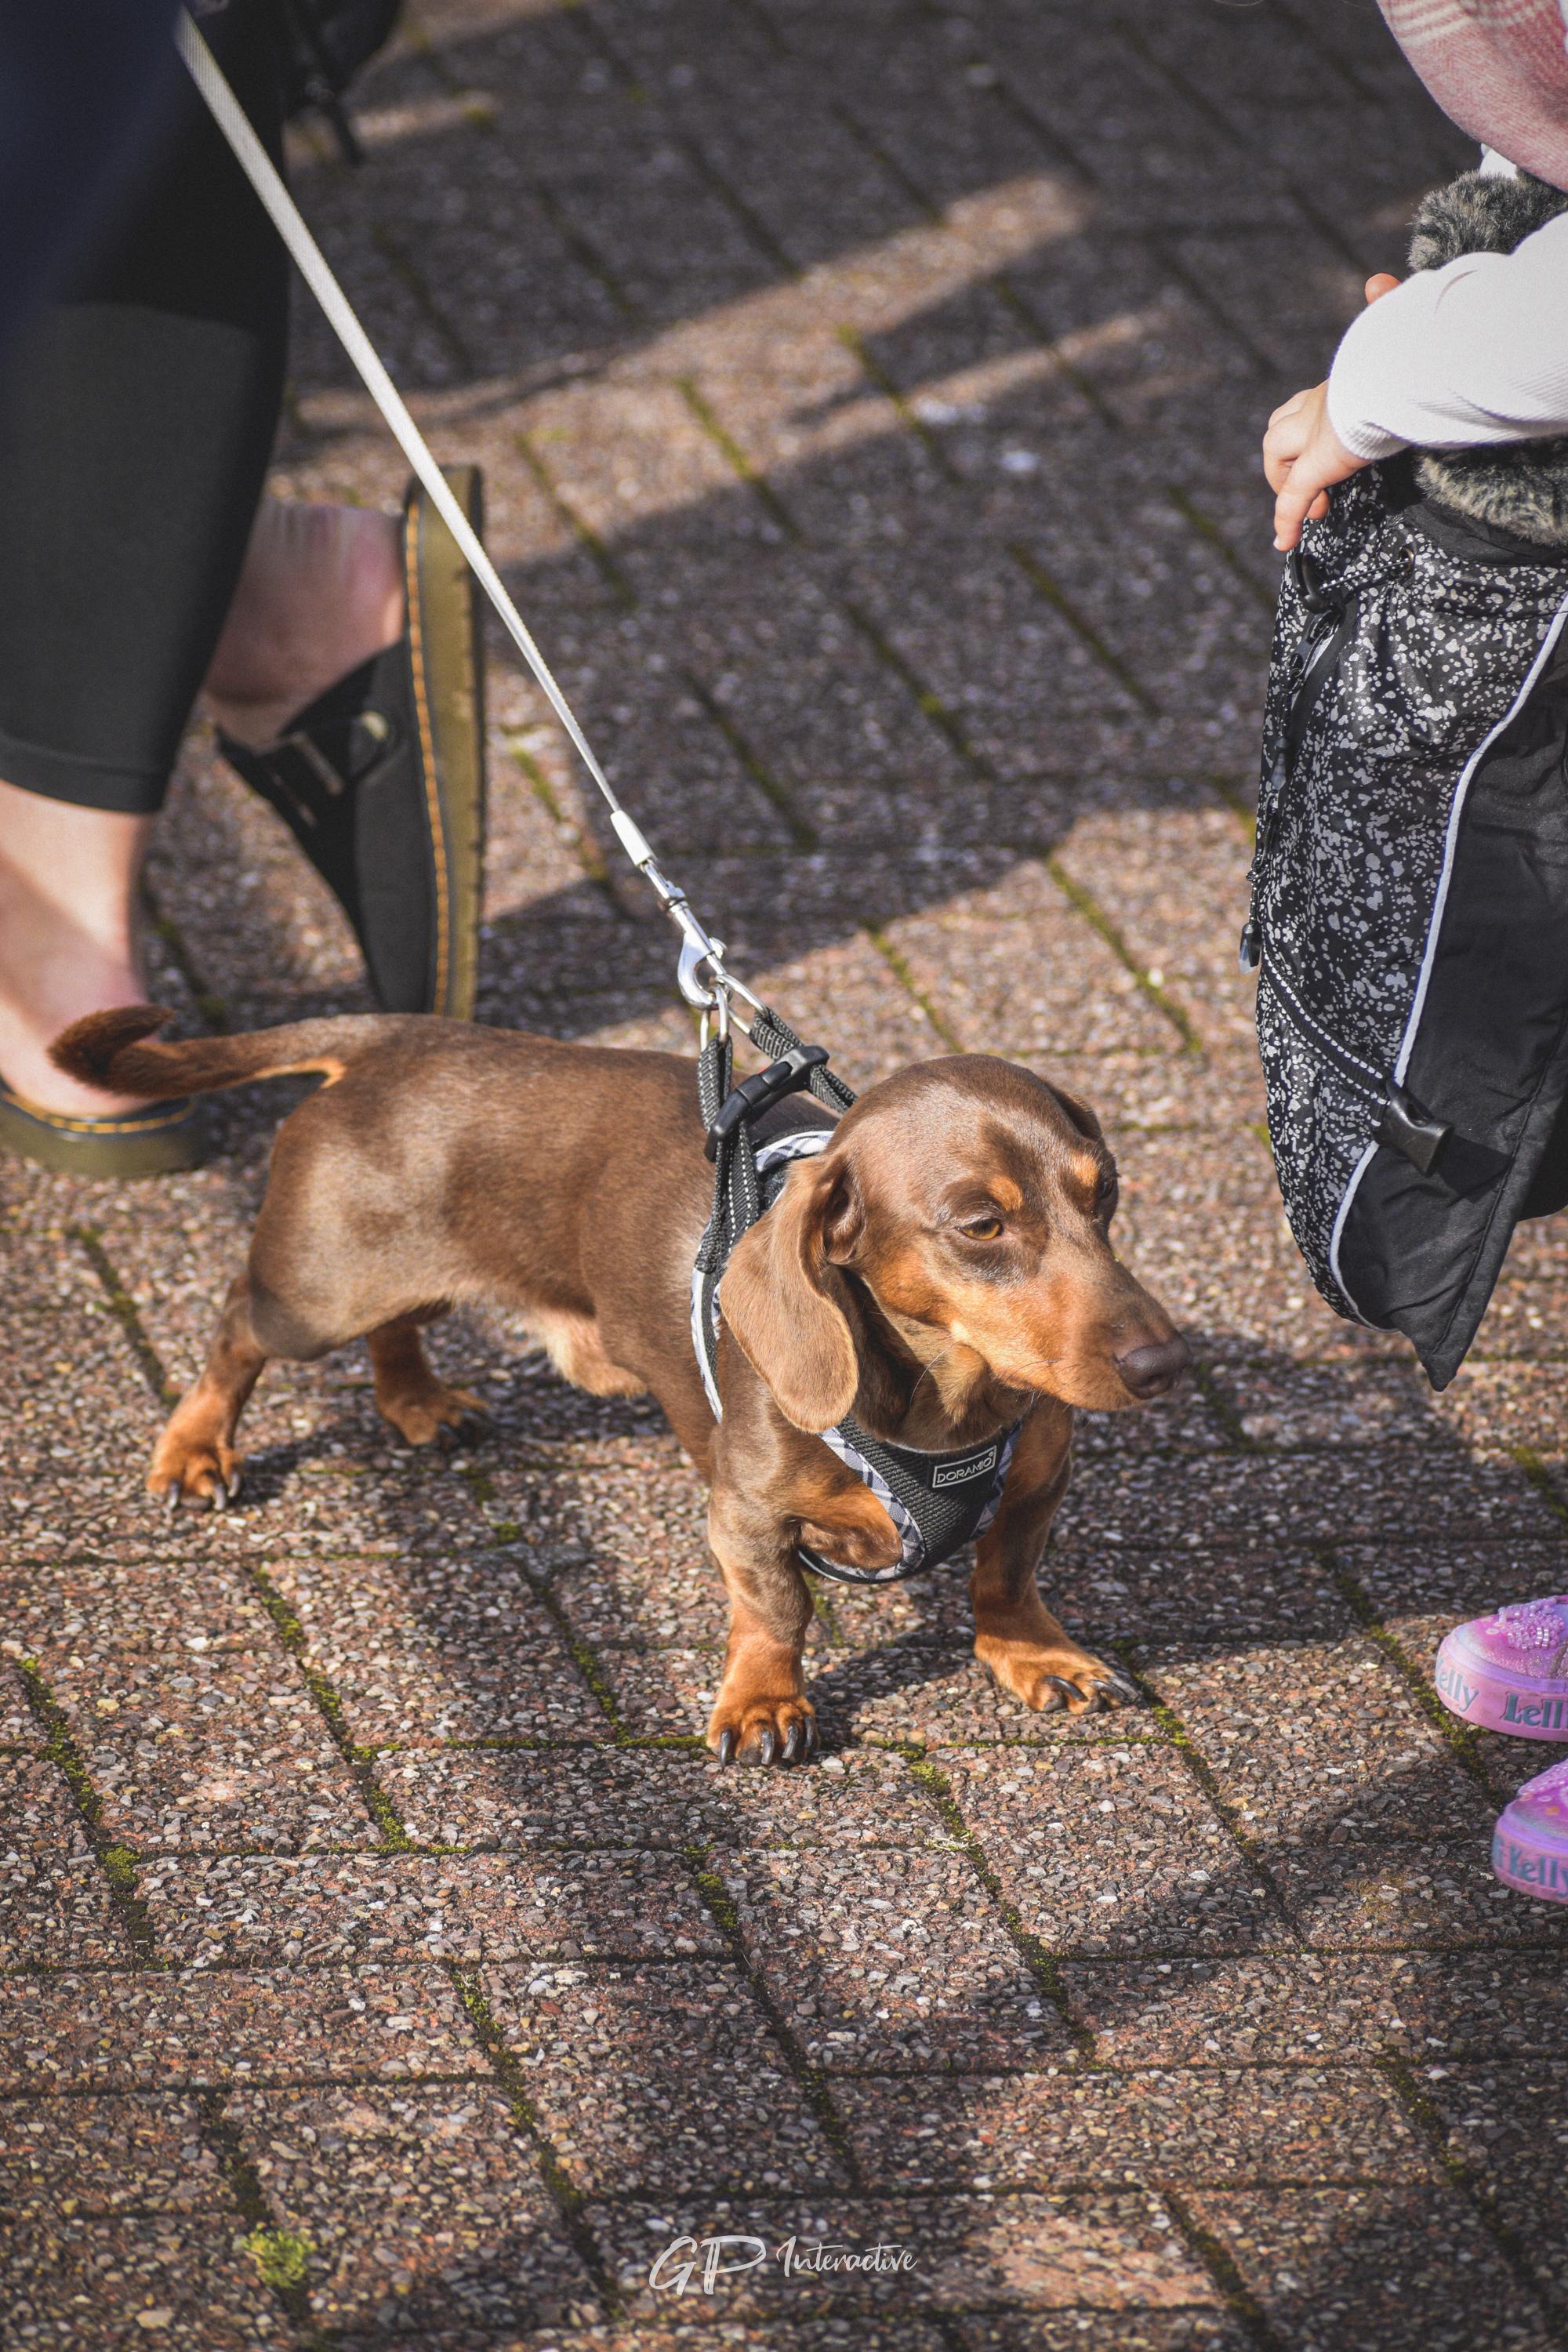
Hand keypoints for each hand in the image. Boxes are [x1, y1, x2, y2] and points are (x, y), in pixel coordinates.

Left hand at [1263, 274, 1399, 551]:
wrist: (1403, 367)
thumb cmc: (1408, 348)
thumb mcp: (1399, 327)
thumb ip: (1390, 305)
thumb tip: (1377, 281)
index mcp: (1337, 383)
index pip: (1304, 406)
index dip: (1301, 427)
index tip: (1316, 446)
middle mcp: (1317, 405)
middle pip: (1278, 430)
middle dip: (1284, 458)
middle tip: (1309, 485)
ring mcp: (1313, 435)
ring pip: (1277, 456)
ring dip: (1285, 482)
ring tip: (1311, 508)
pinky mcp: (1319, 462)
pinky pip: (1293, 499)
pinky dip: (1285, 520)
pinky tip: (1284, 541)